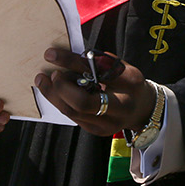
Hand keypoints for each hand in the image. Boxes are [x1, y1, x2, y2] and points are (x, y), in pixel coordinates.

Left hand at [35, 47, 155, 134]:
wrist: (141, 109)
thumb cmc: (127, 82)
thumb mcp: (119, 66)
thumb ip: (96, 62)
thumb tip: (64, 57)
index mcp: (129, 83)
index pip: (96, 72)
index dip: (70, 63)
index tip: (51, 54)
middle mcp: (120, 108)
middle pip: (82, 103)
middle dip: (59, 87)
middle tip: (48, 74)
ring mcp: (108, 124)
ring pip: (72, 112)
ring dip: (53, 96)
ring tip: (43, 81)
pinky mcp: (96, 131)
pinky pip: (73, 117)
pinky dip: (60, 102)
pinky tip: (53, 92)